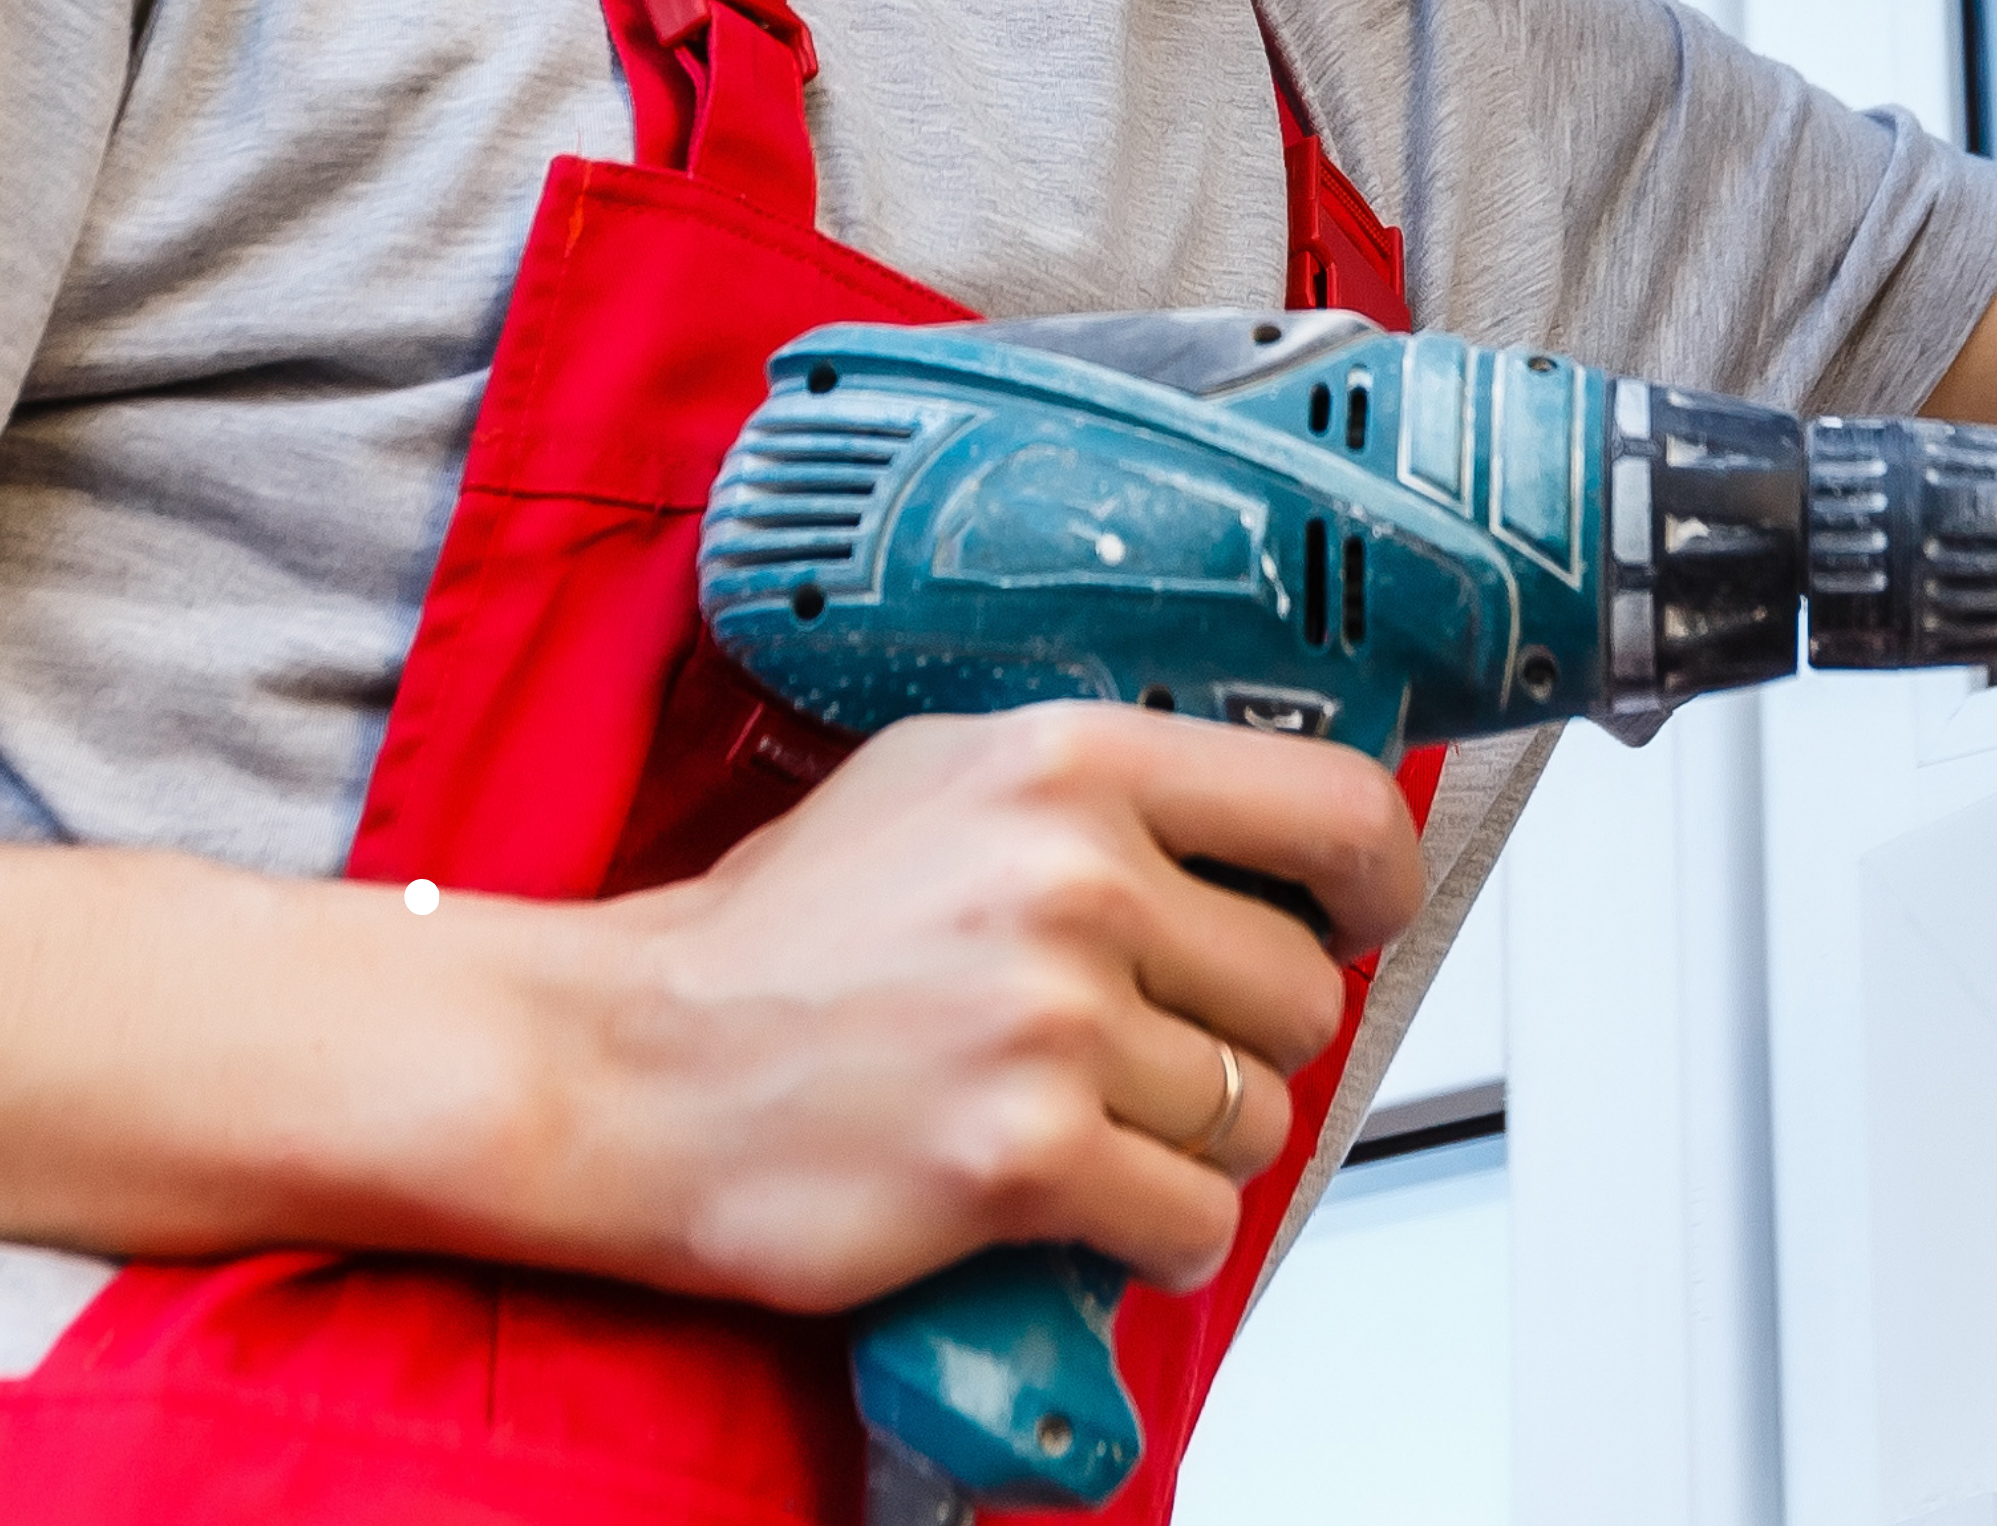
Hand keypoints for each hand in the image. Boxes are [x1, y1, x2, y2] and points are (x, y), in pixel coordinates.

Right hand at [526, 704, 1420, 1307]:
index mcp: (1069, 763)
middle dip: (1241, 1041)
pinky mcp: (1020, 1157)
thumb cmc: (775, 937)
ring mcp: (1051, 1020)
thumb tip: (1257, 832)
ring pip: (1253, 1116)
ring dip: (1187, 1144)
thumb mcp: (939, 779)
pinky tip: (1074, 1204)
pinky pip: (1192, 1220)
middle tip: (1141, 1056)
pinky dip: (1153, 1234)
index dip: (1374, 883)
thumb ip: (1099, 790)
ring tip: (1079, 1124)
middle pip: (1300, 991)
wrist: (623, 1063)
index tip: (1356, 918)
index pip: (1335, 809)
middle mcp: (1075, 877)